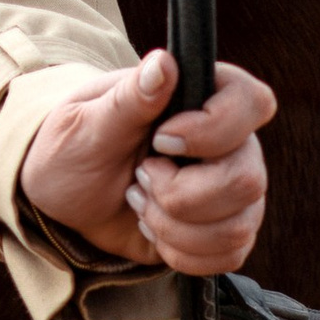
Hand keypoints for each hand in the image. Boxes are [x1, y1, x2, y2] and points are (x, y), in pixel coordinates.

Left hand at [18, 50, 274, 276]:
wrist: (66, 199)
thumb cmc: (75, 148)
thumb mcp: (87, 122)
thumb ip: (129, 97)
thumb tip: (163, 63)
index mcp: (201, 97)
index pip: (252, 102)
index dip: (215, 129)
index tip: (160, 140)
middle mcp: (231, 142)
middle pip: (246, 179)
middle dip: (178, 195)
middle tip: (137, 178)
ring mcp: (234, 189)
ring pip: (236, 226)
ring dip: (172, 227)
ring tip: (138, 204)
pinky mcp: (226, 229)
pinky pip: (228, 255)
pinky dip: (180, 252)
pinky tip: (153, 231)